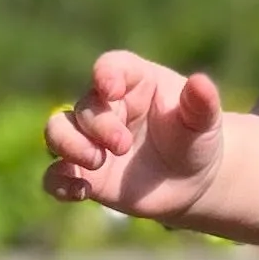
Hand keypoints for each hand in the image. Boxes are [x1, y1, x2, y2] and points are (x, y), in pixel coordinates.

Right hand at [43, 51, 228, 223]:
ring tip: (96, 162)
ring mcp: (90, 140)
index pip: (111, 67)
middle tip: (123, 146)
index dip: (105, 75)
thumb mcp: (204, 122)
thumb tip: (200, 82)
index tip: (110, 90)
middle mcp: (106, 108)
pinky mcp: (83, 174)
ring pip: (56, 131)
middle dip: (98, 125)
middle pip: (84, 105)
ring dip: (68, 145)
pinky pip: (54, 175)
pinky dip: (59, 182)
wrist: (189, 180)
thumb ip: (200, 103)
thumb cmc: (195, 139)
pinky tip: (81, 192)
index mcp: (135, 82)